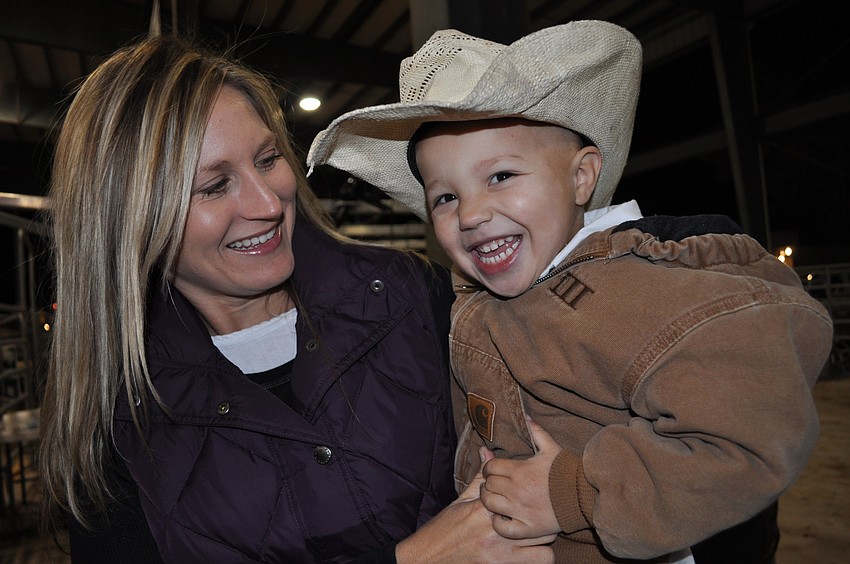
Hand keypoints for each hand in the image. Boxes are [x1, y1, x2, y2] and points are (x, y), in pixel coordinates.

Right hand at [395, 447, 554, 562]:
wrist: (428, 558)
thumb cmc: (444, 529)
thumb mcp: (461, 503)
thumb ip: (480, 480)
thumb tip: (487, 452)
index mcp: (484, 509)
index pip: (520, 492)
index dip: (531, 493)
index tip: (536, 492)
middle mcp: (494, 529)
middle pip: (536, 517)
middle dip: (540, 516)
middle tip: (538, 515)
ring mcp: (501, 551)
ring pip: (544, 541)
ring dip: (543, 538)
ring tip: (537, 536)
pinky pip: (540, 562)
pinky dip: (541, 558)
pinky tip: (533, 553)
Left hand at [481, 418, 562, 538]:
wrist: (585, 495)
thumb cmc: (567, 471)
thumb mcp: (551, 448)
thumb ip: (536, 432)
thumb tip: (525, 417)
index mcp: (520, 471)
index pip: (490, 467)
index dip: (490, 467)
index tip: (494, 470)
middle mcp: (516, 491)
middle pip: (487, 485)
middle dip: (489, 482)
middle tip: (495, 484)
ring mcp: (520, 510)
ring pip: (489, 504)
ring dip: (489, 500)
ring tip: (496, 498)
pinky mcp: (527, 527)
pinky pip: (502, 527)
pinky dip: (499, 522)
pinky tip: (503, 516)